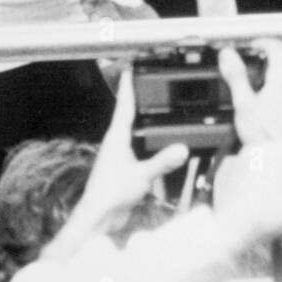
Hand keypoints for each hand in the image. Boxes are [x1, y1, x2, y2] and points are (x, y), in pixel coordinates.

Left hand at [41, 67, 188, 261]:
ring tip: (156, 105)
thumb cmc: (110, 194)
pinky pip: (138, 145)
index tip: (132, 64)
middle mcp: (116, 141)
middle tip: (148, 78)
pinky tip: (157, 141)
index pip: (124, 103)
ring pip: (133, 128)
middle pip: (128, 112)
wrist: (98, 217)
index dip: (129, 83)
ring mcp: (119, 154)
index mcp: (117, 136)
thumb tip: (183, 148)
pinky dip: (147, 138)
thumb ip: (162, 162)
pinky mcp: (123, 166)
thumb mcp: (141, 175)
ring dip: (143, 117)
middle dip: (138, 96)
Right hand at [219, 39, 281, 144]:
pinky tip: (261, 111)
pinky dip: (272, 94)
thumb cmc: (263, 137)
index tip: (251, 47)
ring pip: (281, 80)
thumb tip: (227, 54)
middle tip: (243, 77)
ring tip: (250, 98)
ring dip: (265, 82)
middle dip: (259, 67)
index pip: (276, 48)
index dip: (262, 43)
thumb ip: (236, 76)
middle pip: (277, 65)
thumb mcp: (243, 104)